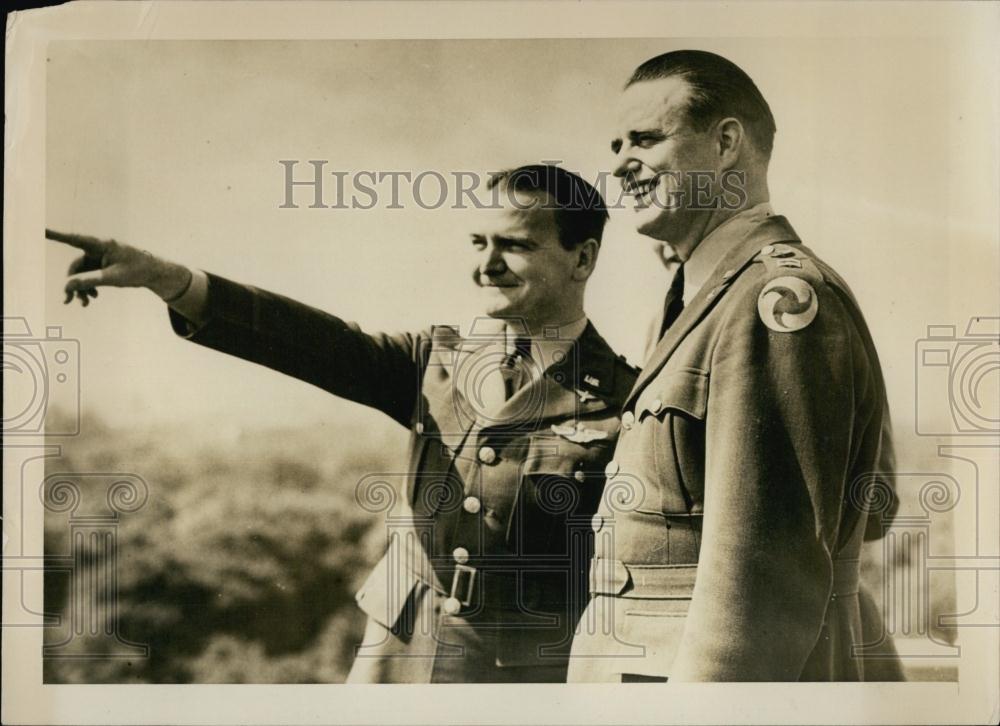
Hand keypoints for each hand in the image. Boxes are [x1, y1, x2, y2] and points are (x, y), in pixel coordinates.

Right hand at [46, 229, 191, 305]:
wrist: (154, 273)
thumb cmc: (137, 271)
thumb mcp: (112, 278)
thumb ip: (89, 281)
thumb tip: (67, 285)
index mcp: (101, 245)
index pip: (74, 239)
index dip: (55, 235)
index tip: (40, 229)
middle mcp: (97, 248)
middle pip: (75, 266)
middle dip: (72, 284)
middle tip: (68, 301)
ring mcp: (99, 257)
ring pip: (81, 273)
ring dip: (81, 288)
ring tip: (85, 303)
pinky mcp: (101, 264)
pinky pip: (88, 275)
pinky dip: (88, 286)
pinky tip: (92, 297)